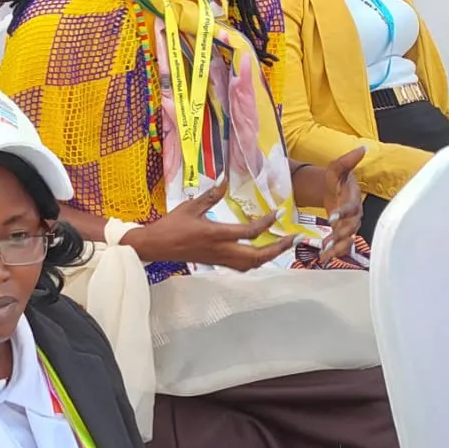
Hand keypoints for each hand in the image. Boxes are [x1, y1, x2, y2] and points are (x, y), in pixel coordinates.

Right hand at [124, 182, 296, 271]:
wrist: (156, 246)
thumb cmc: (171, 225)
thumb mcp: (190, 207)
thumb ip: (210, 196)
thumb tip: (224, 181)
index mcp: (217, 234)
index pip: (250, 232)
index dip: (267, 223)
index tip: (277, 213)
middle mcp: (222, 250)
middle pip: (258, 256)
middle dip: (278, 248)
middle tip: (292, 238)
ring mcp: (220, 259)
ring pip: (252, 264)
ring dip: (269, 256)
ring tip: (280, 246)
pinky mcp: (216, 262)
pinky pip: (241, 267)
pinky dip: (255, 261)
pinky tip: (260, 254)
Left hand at [292, 147, 366, 257]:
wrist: (332, 190)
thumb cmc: (335, 179)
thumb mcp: (336, 168)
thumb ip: (347, 161)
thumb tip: (362, 148)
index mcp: (353, 198)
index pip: (351, 206)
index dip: (344, 212)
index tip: (332, 217)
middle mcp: (355, 214)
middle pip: (351, 227)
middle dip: (341, 234)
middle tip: (329, 241)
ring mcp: (350, 225)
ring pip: (348, 239)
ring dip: (338, 247)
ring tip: (326, 254)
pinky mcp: (343, 233)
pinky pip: (342, 245)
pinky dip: (334, 252)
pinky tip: (323, 258)